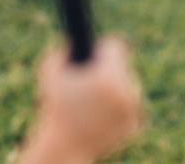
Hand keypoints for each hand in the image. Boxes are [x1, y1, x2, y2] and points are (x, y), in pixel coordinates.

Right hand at [22, 36, 142, 163]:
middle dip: (108, 70)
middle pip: (122, 67)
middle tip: (92, 77)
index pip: (116, 46)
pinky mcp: (133, 125)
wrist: (65, 146)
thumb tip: (75, 38)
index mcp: (110, 76)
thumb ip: (63, 48)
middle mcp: (128, 91)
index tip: (97, 52)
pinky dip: (117, 107)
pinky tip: (101, 111)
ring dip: (114, 87)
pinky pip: (128, 106)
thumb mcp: (50, 71)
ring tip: (95, 95)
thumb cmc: (55, 107)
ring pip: (128, 86)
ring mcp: (132, 110)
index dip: (103, 48)